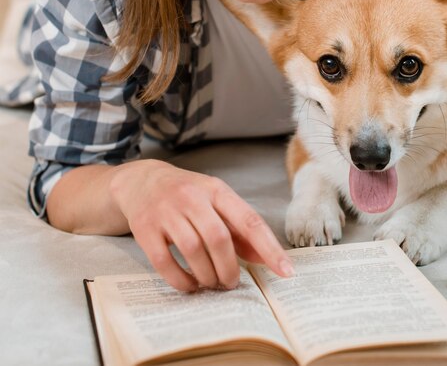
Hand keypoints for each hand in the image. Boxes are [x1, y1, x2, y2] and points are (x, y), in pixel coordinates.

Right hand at [110, 159, 293, 291]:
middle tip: (232, 282)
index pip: (249, 220)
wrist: (142, 180)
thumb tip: (266, 258)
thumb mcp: (217, 201)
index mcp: (217, 190)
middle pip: (219, 238)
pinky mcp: (144, 228)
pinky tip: (190, 284)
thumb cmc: (188, 195)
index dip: (269, 247)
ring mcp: (167, 212)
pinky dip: (181, 279)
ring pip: (193, 250)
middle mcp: (192, 197)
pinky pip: (164, 261)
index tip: (286, 270)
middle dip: (229, 268)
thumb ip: (241, 229)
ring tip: (212, 283)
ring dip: (207, 275)